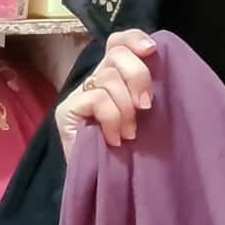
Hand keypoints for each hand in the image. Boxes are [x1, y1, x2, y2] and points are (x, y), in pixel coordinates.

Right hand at [55, 30, 157, 157]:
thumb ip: (146, 91)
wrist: (105, 186)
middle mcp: (93, 81)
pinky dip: (112, 119)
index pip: (118, 42)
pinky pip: (97, 100)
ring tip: (129, 134)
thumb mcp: (146, 116)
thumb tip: (158, 63)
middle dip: (138, 77)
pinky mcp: (66, 112)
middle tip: (146, 107)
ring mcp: (77, 96)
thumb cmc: (130, 154)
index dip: (134, 38)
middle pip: (116, 54)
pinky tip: (113, 139)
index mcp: (114, 77)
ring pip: (108, 78)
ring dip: (125, 109)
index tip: (152, 50)